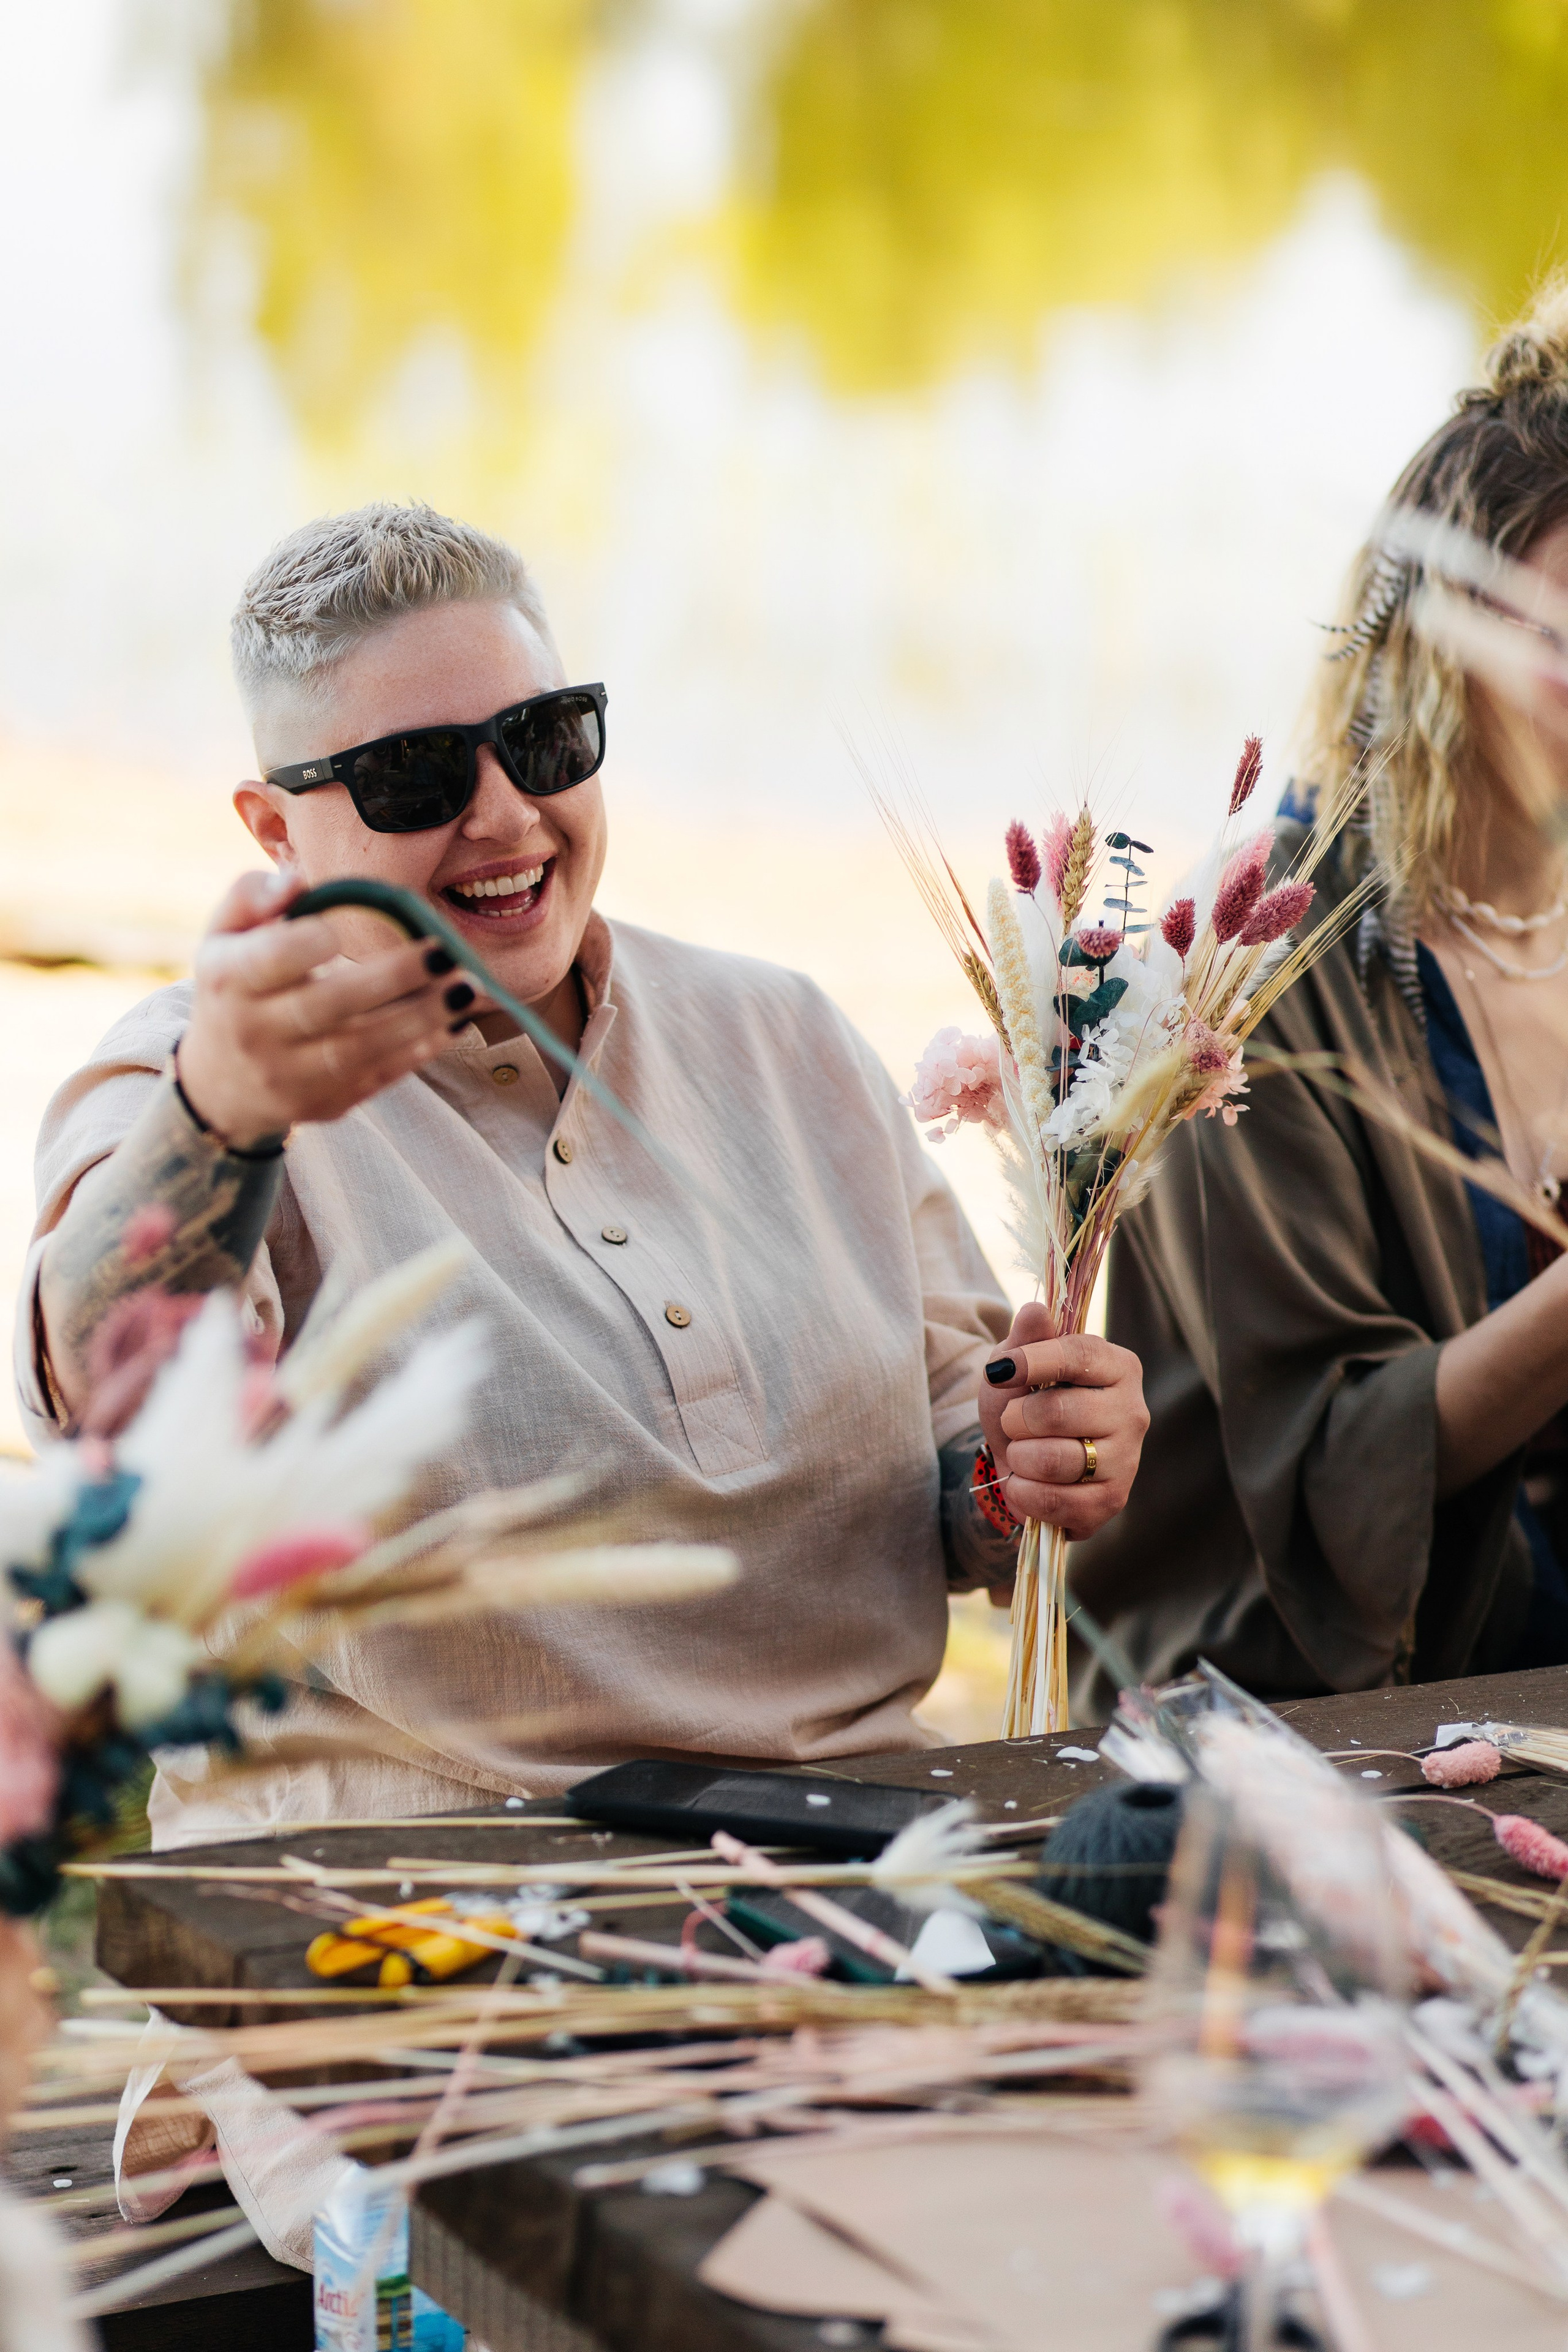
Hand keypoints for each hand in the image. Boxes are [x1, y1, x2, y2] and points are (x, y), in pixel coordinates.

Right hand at [176, 871, 459, 1144]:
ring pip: (361, 1048)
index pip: (270, 960)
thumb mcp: (223, 937)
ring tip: (464, 987)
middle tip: (443, 952)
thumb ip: (253, 898)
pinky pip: (377, 1077)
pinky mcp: (322, 1103)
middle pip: (328, 1005)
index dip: (308, 943)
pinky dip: (419, 1050)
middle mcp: (253, 1032)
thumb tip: (297, 879)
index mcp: (229, 980)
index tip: (341, 932)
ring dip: (421, 1018)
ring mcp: (289, 1075)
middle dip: (393, 977)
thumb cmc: (235, 989)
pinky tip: (452, 1023)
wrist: (223, 1085)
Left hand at [977, 1302, 1148, 1540]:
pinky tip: (1023, 1484)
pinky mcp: (1113, 1501)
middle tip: (1011, 1423)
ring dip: (1019, 1457)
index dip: (1033, 1362)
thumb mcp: (1015, 1365)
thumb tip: (1035, 1311)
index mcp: (1118, 1366)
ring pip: (1056, 1459)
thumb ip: (1025, 1339)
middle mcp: (1133, 1411)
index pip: (1079, 1355)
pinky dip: (1024, 1493)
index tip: (1000, 1371)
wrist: (1022, 1460)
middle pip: (1060, 1412)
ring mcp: (1128, 1460)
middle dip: (1016, 1420)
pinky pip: (1057, 1502)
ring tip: (1020, 1454)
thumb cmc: (1023, 1402)